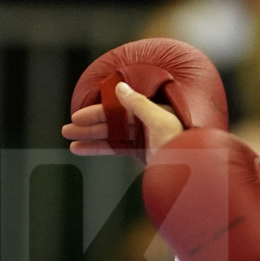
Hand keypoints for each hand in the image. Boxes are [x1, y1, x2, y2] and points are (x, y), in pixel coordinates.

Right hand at [67, 82, 191, 157]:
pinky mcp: (143, 152)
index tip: (78, 116)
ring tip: (70, 141)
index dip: (97, 112)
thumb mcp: (160, 121)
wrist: (193, 173)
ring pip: (112, 135)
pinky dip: (100, 149)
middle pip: (112, 121)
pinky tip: (82, 150)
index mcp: (154, 108)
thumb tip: (119, 86)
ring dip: (91, 138)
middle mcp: (148, 120)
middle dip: (89, 126)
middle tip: (67, 129)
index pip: (119, 107)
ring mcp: (144, 136)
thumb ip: (138, 104)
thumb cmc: (181, 145)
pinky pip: (117, 148)